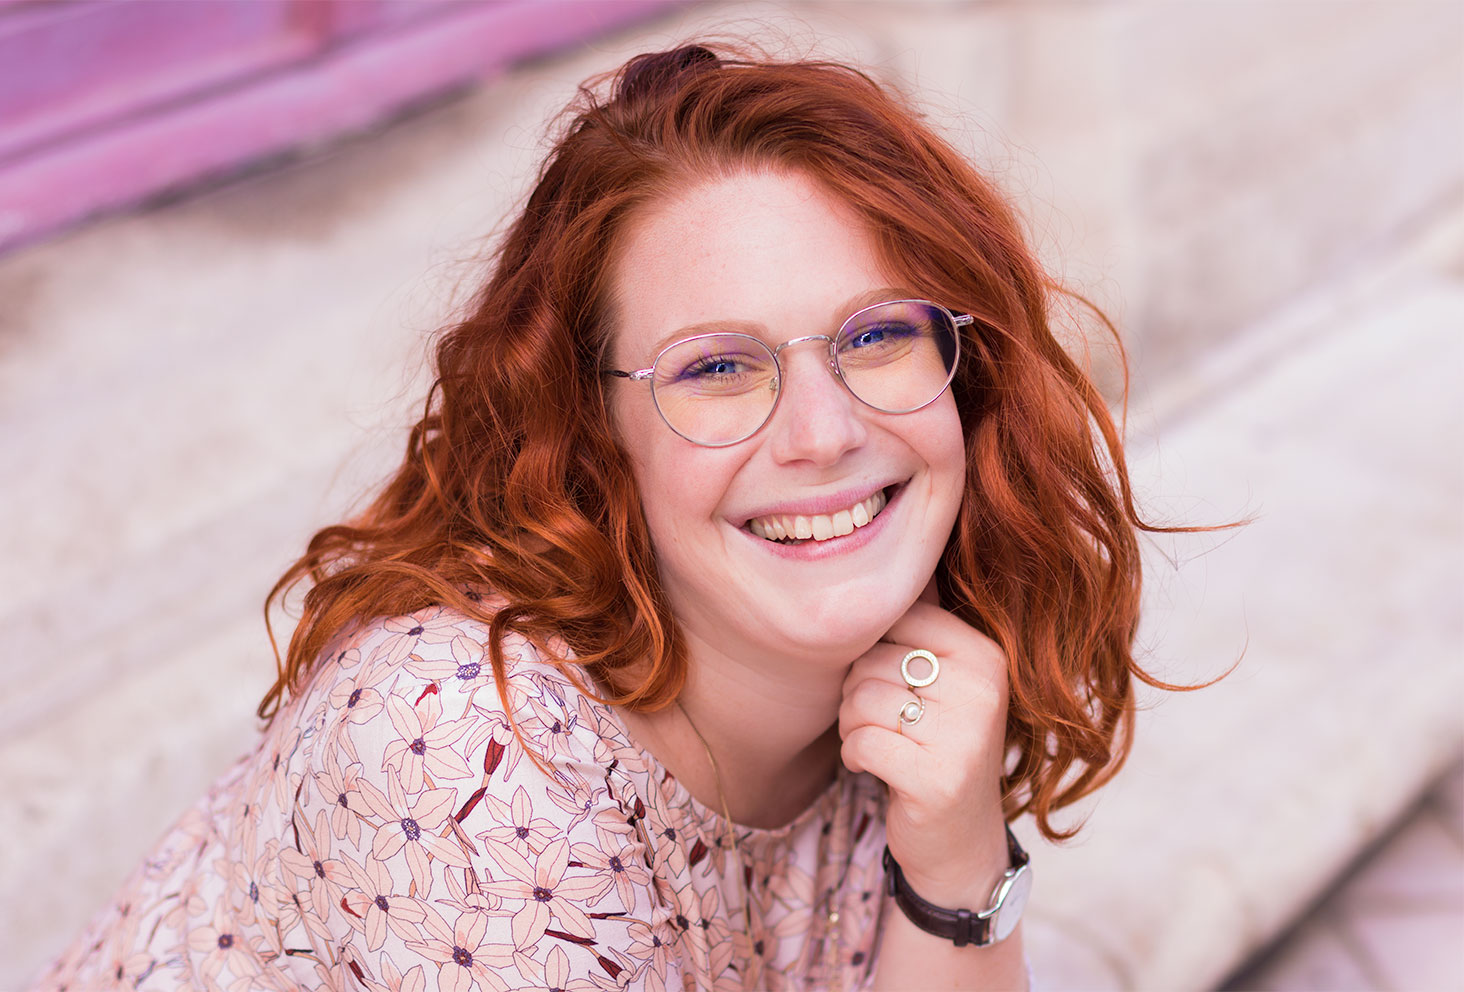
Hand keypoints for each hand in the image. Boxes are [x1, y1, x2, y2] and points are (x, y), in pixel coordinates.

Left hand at [837, 598, 1010, 904]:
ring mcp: (966, 736)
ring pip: (860, 700)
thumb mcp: (940, 681)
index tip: (890, 683)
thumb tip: (869, 557)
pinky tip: (875, 768)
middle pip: (871, 661)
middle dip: (856, 694)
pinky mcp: (938, 779)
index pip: (895, 619)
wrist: (960, 840)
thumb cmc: (935, 745)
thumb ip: (915, 629)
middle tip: (881, 722)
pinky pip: (860, 743)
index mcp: (986, 653)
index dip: (871, 651)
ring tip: (880, 743)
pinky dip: (853, 757)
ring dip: (852, 727)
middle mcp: (984, 688)